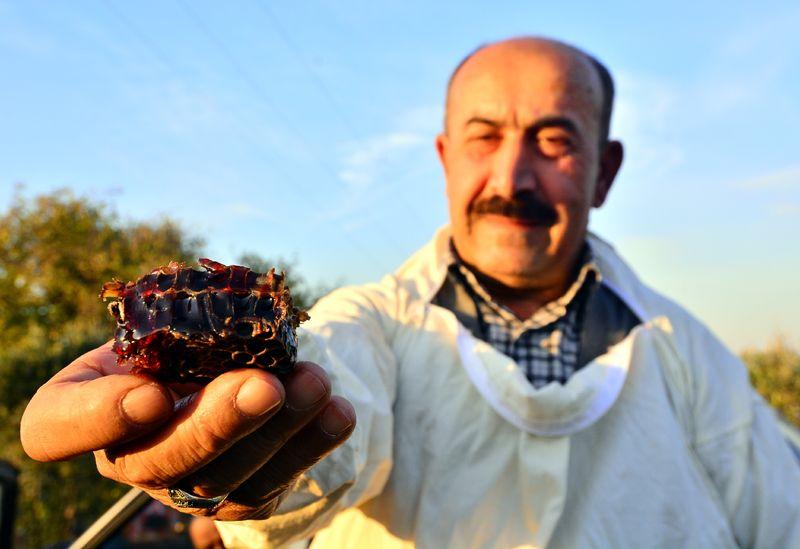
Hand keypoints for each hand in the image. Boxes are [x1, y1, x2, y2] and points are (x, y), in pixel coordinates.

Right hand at [20, 343, 355, 519]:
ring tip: (316, 384)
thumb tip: (231, 329)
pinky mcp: (236, 497)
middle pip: (159, 460)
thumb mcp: (171, 314)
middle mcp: (128, 454)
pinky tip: (337, 414)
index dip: (94, 420)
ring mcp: (182, 484)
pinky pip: (270, 486)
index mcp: (86, 405)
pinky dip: (309, 446)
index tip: (152, 394)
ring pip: (223, 479)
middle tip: (265, 386)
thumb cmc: (185, 332)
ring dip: (277, 431)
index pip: (54, 429)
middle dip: (217, 424)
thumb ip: (180, 321)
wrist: (231, 362)